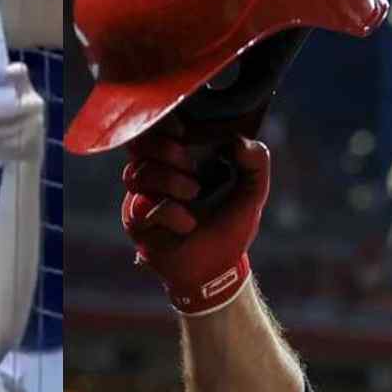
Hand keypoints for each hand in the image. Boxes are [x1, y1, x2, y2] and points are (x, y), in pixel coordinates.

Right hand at [121, 123, 270, 314]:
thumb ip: (256, 161)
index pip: (157, 128)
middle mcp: (156, 175)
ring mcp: (143, 198)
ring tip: (194, 193)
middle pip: (138, 144)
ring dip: (168, 179)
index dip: (162, 122)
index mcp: (179, 160)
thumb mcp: (253, 191)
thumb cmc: (229, 227)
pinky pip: (143, 208)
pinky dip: (169, 213)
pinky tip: (187, 223)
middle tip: (191, 164)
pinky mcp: (137, 224)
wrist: (218, 270)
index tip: (184, 129)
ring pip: (136, 174)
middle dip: (163, 149)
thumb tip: (237, 141)